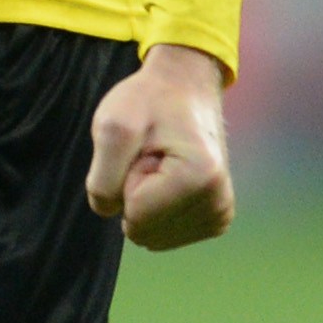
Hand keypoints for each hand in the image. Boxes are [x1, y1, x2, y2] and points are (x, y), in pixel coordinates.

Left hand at [86, 44, 233, 250]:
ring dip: (145, 198)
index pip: (133, 213)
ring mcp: (220, 215)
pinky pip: (165, 234)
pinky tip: (169, 176)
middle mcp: (219, 204)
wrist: (185, 87)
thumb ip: (102, 179)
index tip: (144, 148)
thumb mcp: (111, 126)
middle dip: (134, 191)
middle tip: (149, 155)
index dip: (125, 178)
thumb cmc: (148, 102)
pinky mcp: (216, 219)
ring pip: (153, 235)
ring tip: (159, 162)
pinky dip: (158, 206)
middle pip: (144, 229)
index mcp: (199, 178)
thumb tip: (110, 214)